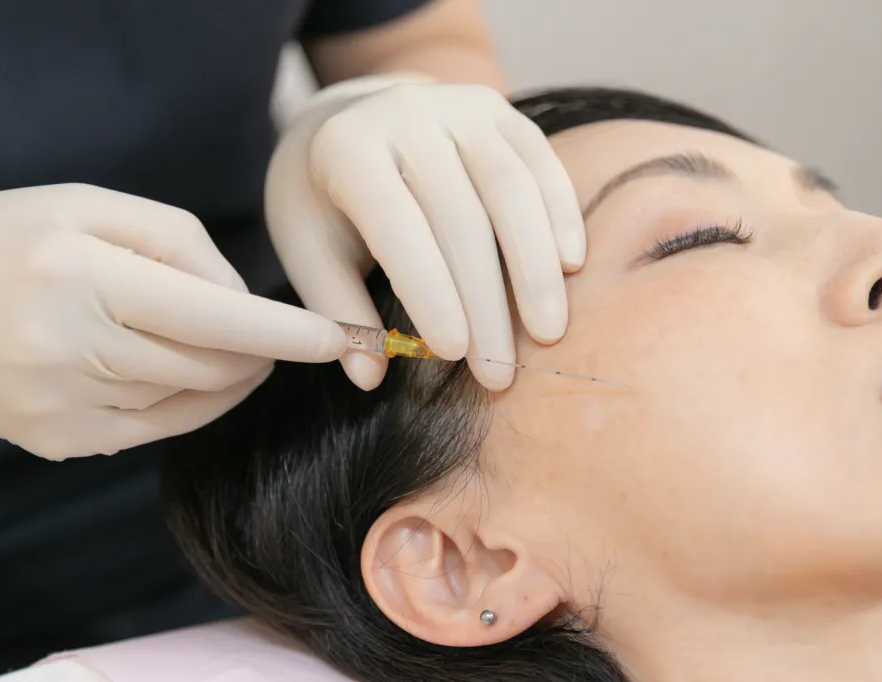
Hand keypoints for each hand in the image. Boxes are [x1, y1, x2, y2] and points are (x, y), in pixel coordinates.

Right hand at [0, 185, 345, 459]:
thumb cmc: (12, 238)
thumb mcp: (91, 208)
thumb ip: (183, 245)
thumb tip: (247, 304)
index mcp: (81, 276)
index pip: (219, 316)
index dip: (293, 332)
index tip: (348, 339)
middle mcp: (71, 347)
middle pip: (217, 364)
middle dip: (263, 348)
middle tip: (271, 328)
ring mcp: (63, 405)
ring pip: (196, 398)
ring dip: (230, 370)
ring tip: (213, 337)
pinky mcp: (61, 440)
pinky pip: (163, 425)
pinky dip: (194, 398)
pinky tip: (182, 368)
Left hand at [265, 76, 585, 390]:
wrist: (353, 118)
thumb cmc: (329, 202)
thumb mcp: (311, 250)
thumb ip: (338, 309)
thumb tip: (368, 376)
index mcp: (347, 149)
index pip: (397, 226)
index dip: (428, 291)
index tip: (454, 353)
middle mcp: (406, 113)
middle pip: (461, 217)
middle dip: (486, 302)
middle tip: (500, 372)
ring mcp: (460, 106)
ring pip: (512, 190)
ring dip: (535, 269)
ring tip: (547, 333)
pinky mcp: (502, 111)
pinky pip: (543, 165)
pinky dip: (561, 218)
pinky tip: (571, 270)